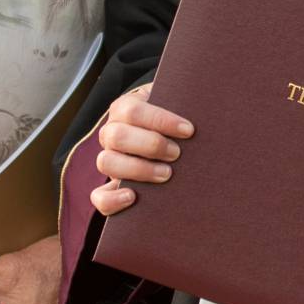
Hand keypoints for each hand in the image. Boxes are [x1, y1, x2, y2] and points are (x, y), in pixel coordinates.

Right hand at [87, 83, 189, 217]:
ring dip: (137, 169)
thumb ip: (183, 104)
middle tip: (177, 153)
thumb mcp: (176, 105)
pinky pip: (98, 197)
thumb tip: (205, 110)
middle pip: (116, 137)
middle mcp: (111, 133)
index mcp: (124, 109)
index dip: (160, 120)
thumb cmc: (176, 121)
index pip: (133, 111)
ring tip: (167, 174)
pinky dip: (111, 199)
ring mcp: (109, 160)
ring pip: (106, 162)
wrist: (170, 140)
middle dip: (150, 145)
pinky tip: (133, 197)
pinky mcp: (110, 187)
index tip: (189, 130)